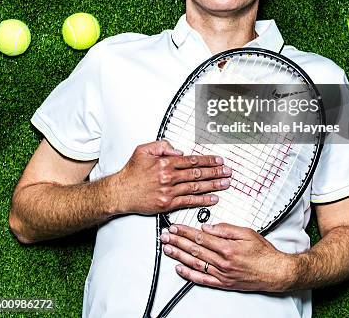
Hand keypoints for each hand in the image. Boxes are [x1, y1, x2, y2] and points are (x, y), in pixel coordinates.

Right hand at [115, 140, 231, 214]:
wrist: (120, 192)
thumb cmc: (131, 172)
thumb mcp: (143, 150)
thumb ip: (162, 145)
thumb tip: (178, 150)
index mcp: (165, 162)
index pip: (191, 160)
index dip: (207, 160)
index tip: (218, 160)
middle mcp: (169, 176)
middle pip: (197, 173)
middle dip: (215, 172)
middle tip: (228, 171)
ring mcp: (169, 191)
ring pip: (196, 187)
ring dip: (213, 185)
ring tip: (225, 183)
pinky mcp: (167, 204)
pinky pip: (189, 202)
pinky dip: (202, 200)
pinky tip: (213, 198)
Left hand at [160, 222, 287, 292]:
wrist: (275, 272)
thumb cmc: (263, 252)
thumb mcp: (247, 232)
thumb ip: (226, 228)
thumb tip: (208, 226)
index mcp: (227, 247)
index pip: (200, 236)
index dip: (185, 231)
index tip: (175, 227)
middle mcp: (222, 262)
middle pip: (194, 249)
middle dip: (177, 242)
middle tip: (165, 236)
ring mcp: (221, 274)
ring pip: (195, 263)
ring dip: (179, 255)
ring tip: (167, 249)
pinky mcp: (223, 284)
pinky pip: (202, 279)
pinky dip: (189, 274)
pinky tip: (179, 268)